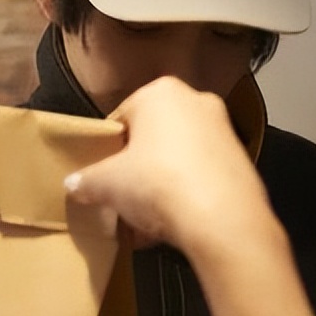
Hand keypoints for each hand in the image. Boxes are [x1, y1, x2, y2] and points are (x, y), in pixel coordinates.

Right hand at [62, 76, 274, 255]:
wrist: (223, 220)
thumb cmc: (158, 184)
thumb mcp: (106, 184)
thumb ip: (85, 180)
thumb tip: (74, 184)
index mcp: (160, 92)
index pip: (121, 119)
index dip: (107, 151)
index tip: (101, 177)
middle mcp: (196, 100)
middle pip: (152, 137)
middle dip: (136, 169)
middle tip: (122, 198)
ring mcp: (224, 129)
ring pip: (178, 158)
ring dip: (160, 185)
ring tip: (145, 220)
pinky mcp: (242, 160)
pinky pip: (201, 174)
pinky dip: (186, 194)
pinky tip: (173, 222)